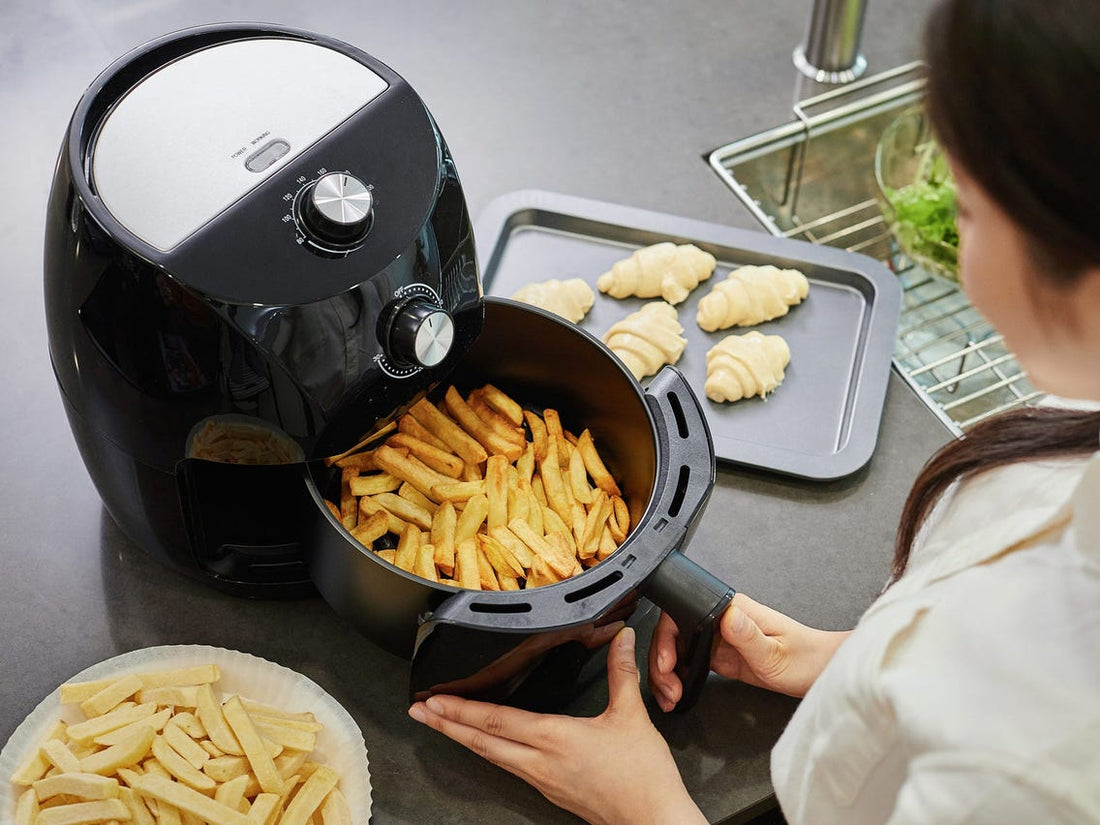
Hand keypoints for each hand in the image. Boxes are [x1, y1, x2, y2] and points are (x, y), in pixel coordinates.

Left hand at [408, 627, 707, 824]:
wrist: (652, 820)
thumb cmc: (641, 777)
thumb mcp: (632, 717)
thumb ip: (622, 674)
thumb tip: (622, 639)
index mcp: (555, 738)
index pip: (497, 720)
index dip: (462, 709)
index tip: (435, 699)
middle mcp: (540, 761)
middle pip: (482, 741)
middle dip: (446, 725)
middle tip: (418, 711)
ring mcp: (542, 779)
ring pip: (491, 756)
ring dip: (462, 738)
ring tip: (440, 725)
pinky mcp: (549, 789)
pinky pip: (508, 766)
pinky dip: (487, 751)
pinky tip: (484, 745)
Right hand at [649, 593, 850, 708]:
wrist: (822, 673)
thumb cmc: (806, 658)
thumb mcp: (776, 652)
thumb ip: (748, 635)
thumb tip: (725, 615)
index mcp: (732, 609)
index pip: (682, 613)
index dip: (666, 638)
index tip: (667, 663)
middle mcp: (721, 619)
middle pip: (673, 633)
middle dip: (661, 662)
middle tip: (667, 689)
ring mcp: (719, 637)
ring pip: (678, 650)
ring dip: (667, 673)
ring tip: (671, 697)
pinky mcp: (722, 655)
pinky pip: (690, 663)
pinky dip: (679, 679)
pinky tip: (679, 693)